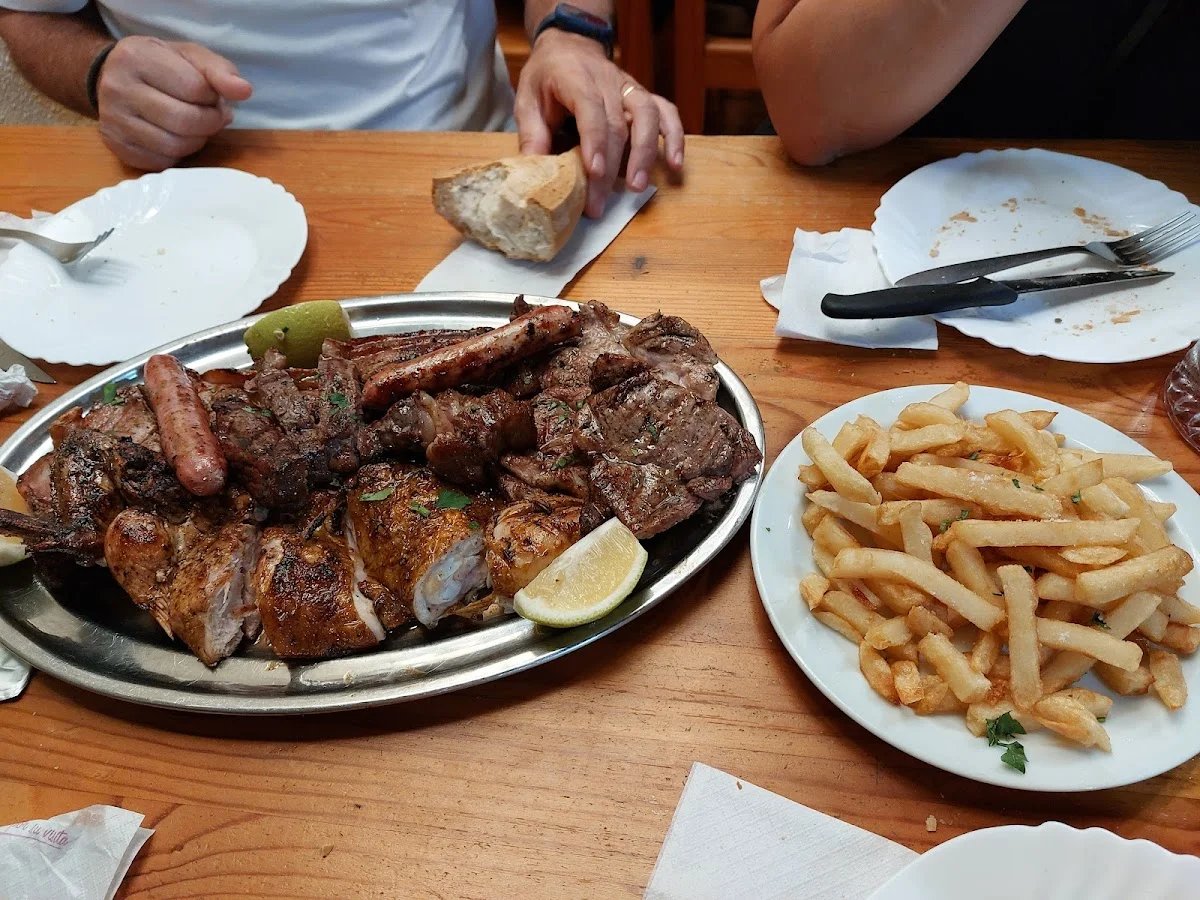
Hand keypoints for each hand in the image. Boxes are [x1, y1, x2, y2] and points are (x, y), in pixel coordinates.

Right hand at [95, 36, 251, 170]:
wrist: (111, 76)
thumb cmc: (160, 65)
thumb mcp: (190, 57)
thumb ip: (219, 70)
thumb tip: (244, 91)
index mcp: (137, 57)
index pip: (193, 88)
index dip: (212, 97)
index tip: (211, 96)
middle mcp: (117, 88)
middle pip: (184, 121)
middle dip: (209, 122)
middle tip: (212, 116)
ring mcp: (113, 120)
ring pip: (173, 146)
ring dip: (197, 140)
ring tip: (197, 126)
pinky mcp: (115, 146)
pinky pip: (160, 161)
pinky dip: (178, 154)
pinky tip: (177, 137)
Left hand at [515, 29, 683, 217]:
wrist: (568, 46)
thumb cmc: (546, 77)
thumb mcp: (526, 100)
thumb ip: (532, 134)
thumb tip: (536, 172)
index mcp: (575, 78)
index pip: (590, 110)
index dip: (594, 142)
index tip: (594, 173)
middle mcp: (607, 80)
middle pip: (617, 125)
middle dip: (610, 168)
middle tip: (599, 204)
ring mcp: (629, 87)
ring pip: (646, 117)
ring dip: (646, 154)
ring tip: (637, 187)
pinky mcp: (643, 95)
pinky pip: (666, 112)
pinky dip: (674, 137)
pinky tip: (675, 165)